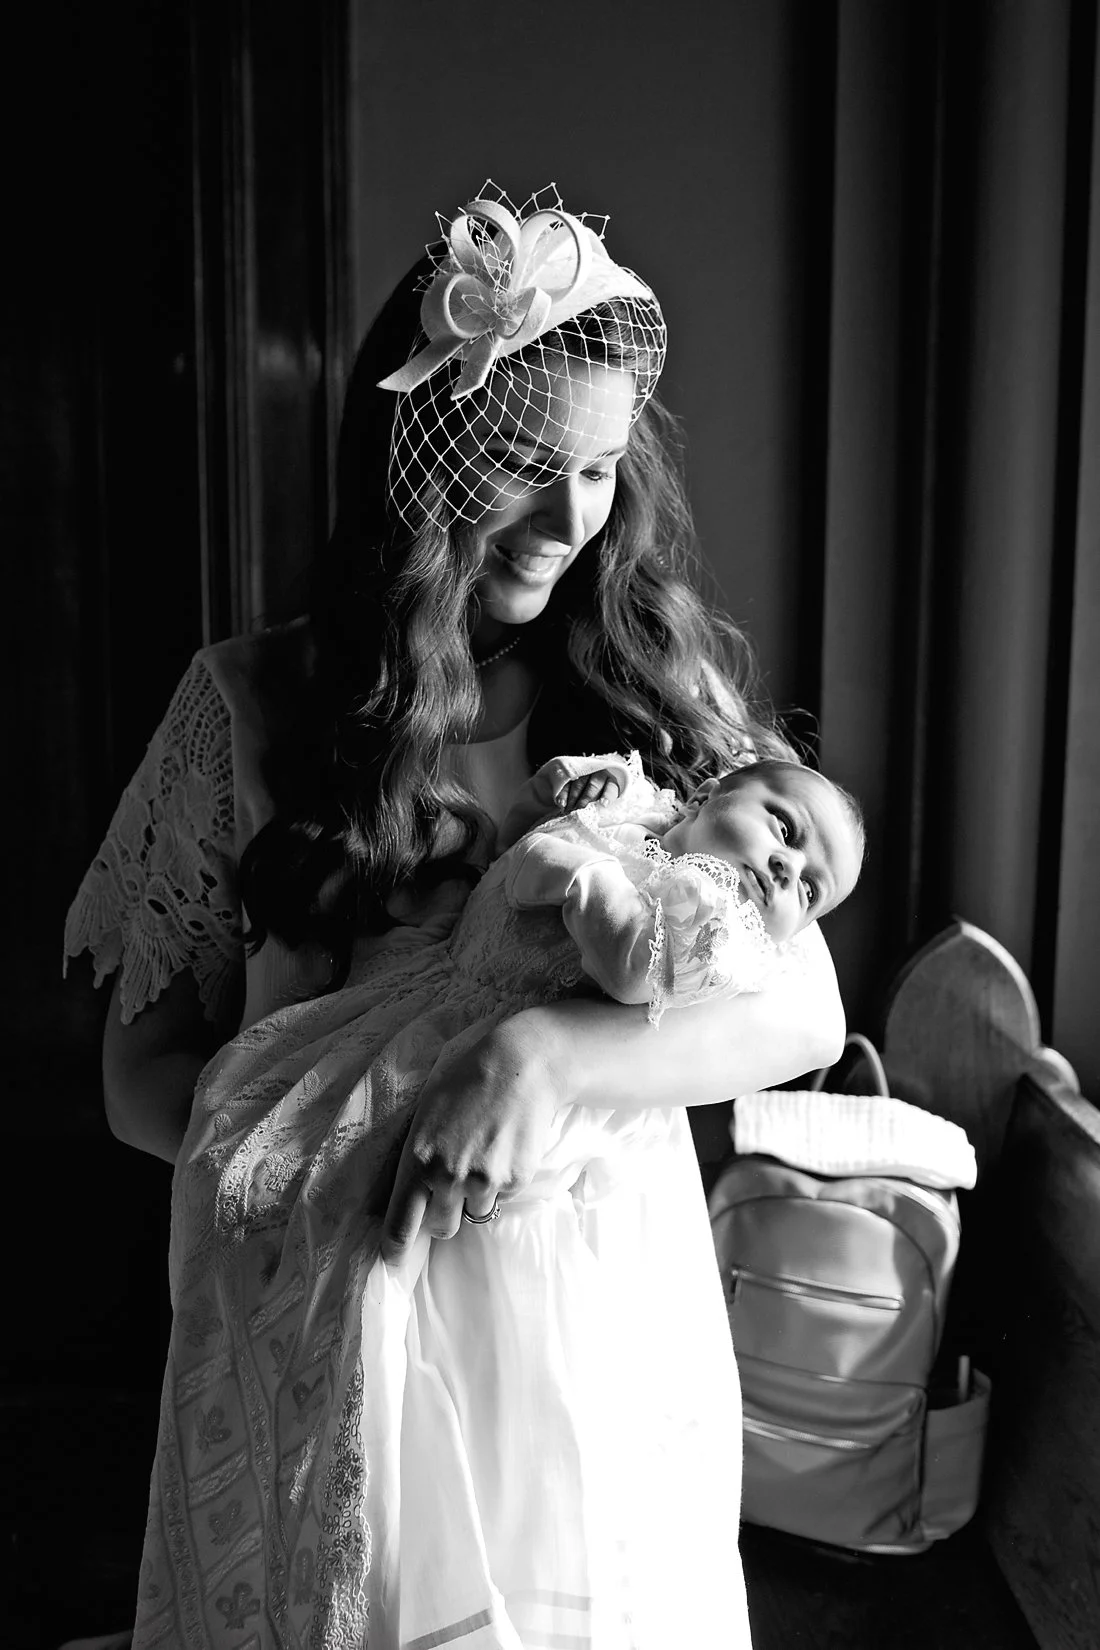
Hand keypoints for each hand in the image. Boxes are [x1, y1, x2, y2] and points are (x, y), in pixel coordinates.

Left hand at [380, 1016, 566, 1263]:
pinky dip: (503, 1181)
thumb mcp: (425, 1116)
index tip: (393, 1260)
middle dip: (444, 1214)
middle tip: (453, 1184)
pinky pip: (503, 1196)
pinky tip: (504, 1147)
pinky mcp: (515, 1179)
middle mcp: (448, 1178)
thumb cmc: (466, 1084)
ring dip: (476, 1196)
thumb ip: (414, 1159)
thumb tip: (404, 1197)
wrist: (520, 1066)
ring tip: (483, 1154)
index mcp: (418, 1161)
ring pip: (476, 1214)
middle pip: (442, 1228)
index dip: (395, 1248)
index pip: (400, 1224)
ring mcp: (485, 1181)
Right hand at [555, 769, 622, 811]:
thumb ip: (601, 808)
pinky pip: (566, 783)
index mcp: (611, 782)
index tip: (604, 804)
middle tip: (580, 808)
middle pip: (593, 785)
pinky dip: (563, 794)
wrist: (590, 783)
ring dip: (573, 798)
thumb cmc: (599, 798)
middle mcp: (599, 774)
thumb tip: (599, 822)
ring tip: (569, 809)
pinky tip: (561, 803)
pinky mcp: (572, 774)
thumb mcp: (603, 801)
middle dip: (586, 798)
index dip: (607, 796)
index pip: (611, 788)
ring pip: (579, 784)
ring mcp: (585, 773)